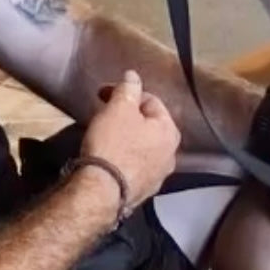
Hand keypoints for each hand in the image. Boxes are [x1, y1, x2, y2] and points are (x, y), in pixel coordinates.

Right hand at [82, 71, 179, 210]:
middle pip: (147, 125)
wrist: (100, 193)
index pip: (150, 101)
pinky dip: (123, 158)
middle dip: (127, 116)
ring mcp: (157, 176)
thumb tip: (133, 76)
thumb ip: (128, 89)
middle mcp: (170, 155)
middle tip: (105, 114)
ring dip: (126, 138)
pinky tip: (108, 159)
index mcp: (169, 131)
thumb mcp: (118, 109)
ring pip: (141, 147)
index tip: (104, 94)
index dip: (126, 93)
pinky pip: (134, 166)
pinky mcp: (142, 192)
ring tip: (104, 136)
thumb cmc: (112, 146)